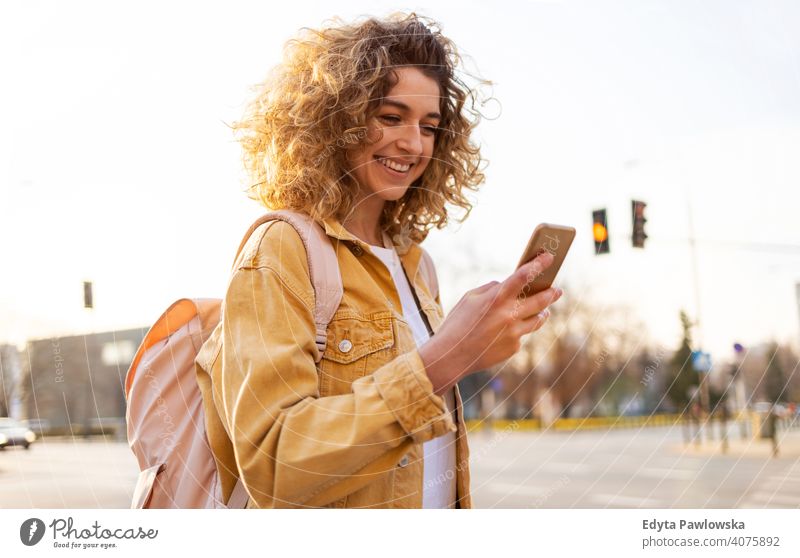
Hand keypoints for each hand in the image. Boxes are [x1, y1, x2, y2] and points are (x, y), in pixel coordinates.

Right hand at [419, 251, 563, 394]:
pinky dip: (517, 331)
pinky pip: (521, 335)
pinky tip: (507, 332)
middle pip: (541, 300)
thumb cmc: (457, 324)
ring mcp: (513, 334)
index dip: (538, 265)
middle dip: (552, 293)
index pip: (524, 276)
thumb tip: (507, 286)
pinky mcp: (513, 348)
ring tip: (544, 310)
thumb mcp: (469, 298)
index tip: (549, 257)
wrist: (450, 356)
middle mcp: (509, 315)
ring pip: (537, 320)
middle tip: (557, 290)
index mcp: (496, 298)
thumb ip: (491, 289)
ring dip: (542, 313)